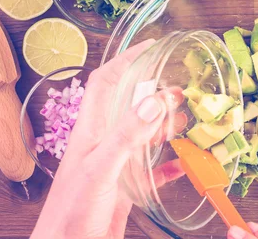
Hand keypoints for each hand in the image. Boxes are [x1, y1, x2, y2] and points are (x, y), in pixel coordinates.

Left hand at [32, 39, 184, 238]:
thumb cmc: (72, 211)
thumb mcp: (101, 168)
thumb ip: (126, 135)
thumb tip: (153, 99)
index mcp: (92, 129)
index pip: (106, 81)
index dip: (126, 59)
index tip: (151, 46)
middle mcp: (103, 141)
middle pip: (129, 105)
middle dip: (154, 93)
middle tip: (180, 91)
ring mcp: (115, 163)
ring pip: (142, 135)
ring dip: (163, 126)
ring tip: (184, 121)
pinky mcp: (125, 187)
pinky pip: (151, 169)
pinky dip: (168, 164)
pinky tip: (182, 164)